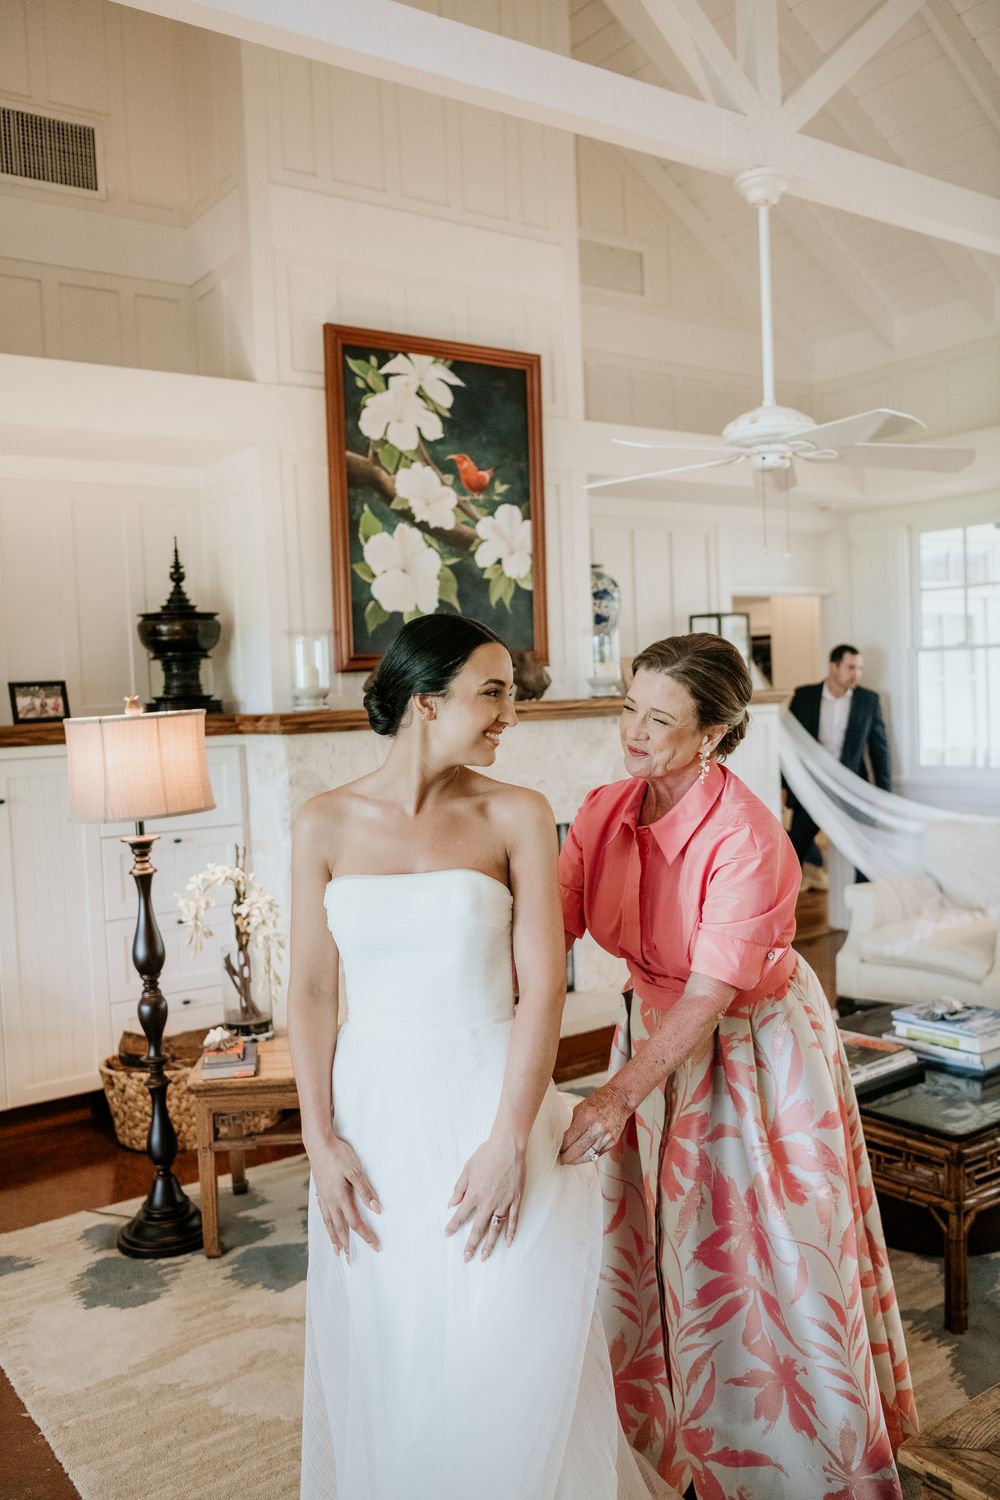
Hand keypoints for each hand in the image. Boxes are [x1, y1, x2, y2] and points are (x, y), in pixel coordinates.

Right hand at [309, 1134, 380, 1259]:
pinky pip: (324, 1214)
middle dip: (347, 1246)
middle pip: (340, 1229)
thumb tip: (377, 1210)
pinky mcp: (320, 1191)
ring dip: (335, 1239)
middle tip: (350, 1262)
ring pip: (330, 1224)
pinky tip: (328, 1226)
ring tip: (337, 1252)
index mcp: (341, 1198)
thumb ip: (366, 1190)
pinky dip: (327, 1225)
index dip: (366, 1236)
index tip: (376, 1247)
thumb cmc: (338, 1154)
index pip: (356, 1223)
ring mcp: (323, 1197)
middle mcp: (330, 1201)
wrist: (318, 1143)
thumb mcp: (355, 1170)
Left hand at [445, 1135, 525, 1262]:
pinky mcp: (515, 1200)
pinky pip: (513, 1220)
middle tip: (466, 1258)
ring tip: (485, 1256)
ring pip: (495, 1228)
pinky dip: (510, 1232)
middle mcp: (488, 1202)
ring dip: (489, 1244)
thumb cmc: (486, 1155)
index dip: (453, 1226)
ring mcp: (503, 1202)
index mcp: (474, 1194)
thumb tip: (451, 1204)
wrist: (508, 1147)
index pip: (460, 1215)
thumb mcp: (467, 1169)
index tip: (447, 1235)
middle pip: (478, 1228)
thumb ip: (459, 1188)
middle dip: (471, 1245)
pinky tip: (507, 1243)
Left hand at [559, 1084, 631, 1164]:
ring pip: (588, 1156)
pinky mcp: (612, 1141)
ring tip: (570, 1161)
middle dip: (567, 1157)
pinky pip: (598, 1154)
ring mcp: (606, 1136)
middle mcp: (597, 1128)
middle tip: (560, 1160)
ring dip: (577, 1160)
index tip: (556, 1151)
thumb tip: (565, 1140)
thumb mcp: (580, 1109)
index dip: (562, 1147)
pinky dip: (589, 1157)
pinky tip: (582, 1156)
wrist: (620, 1099)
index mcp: (586, 1118)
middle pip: (578, 1150)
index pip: (570, 1139)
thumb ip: (573, 1125)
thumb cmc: (598, 1101)